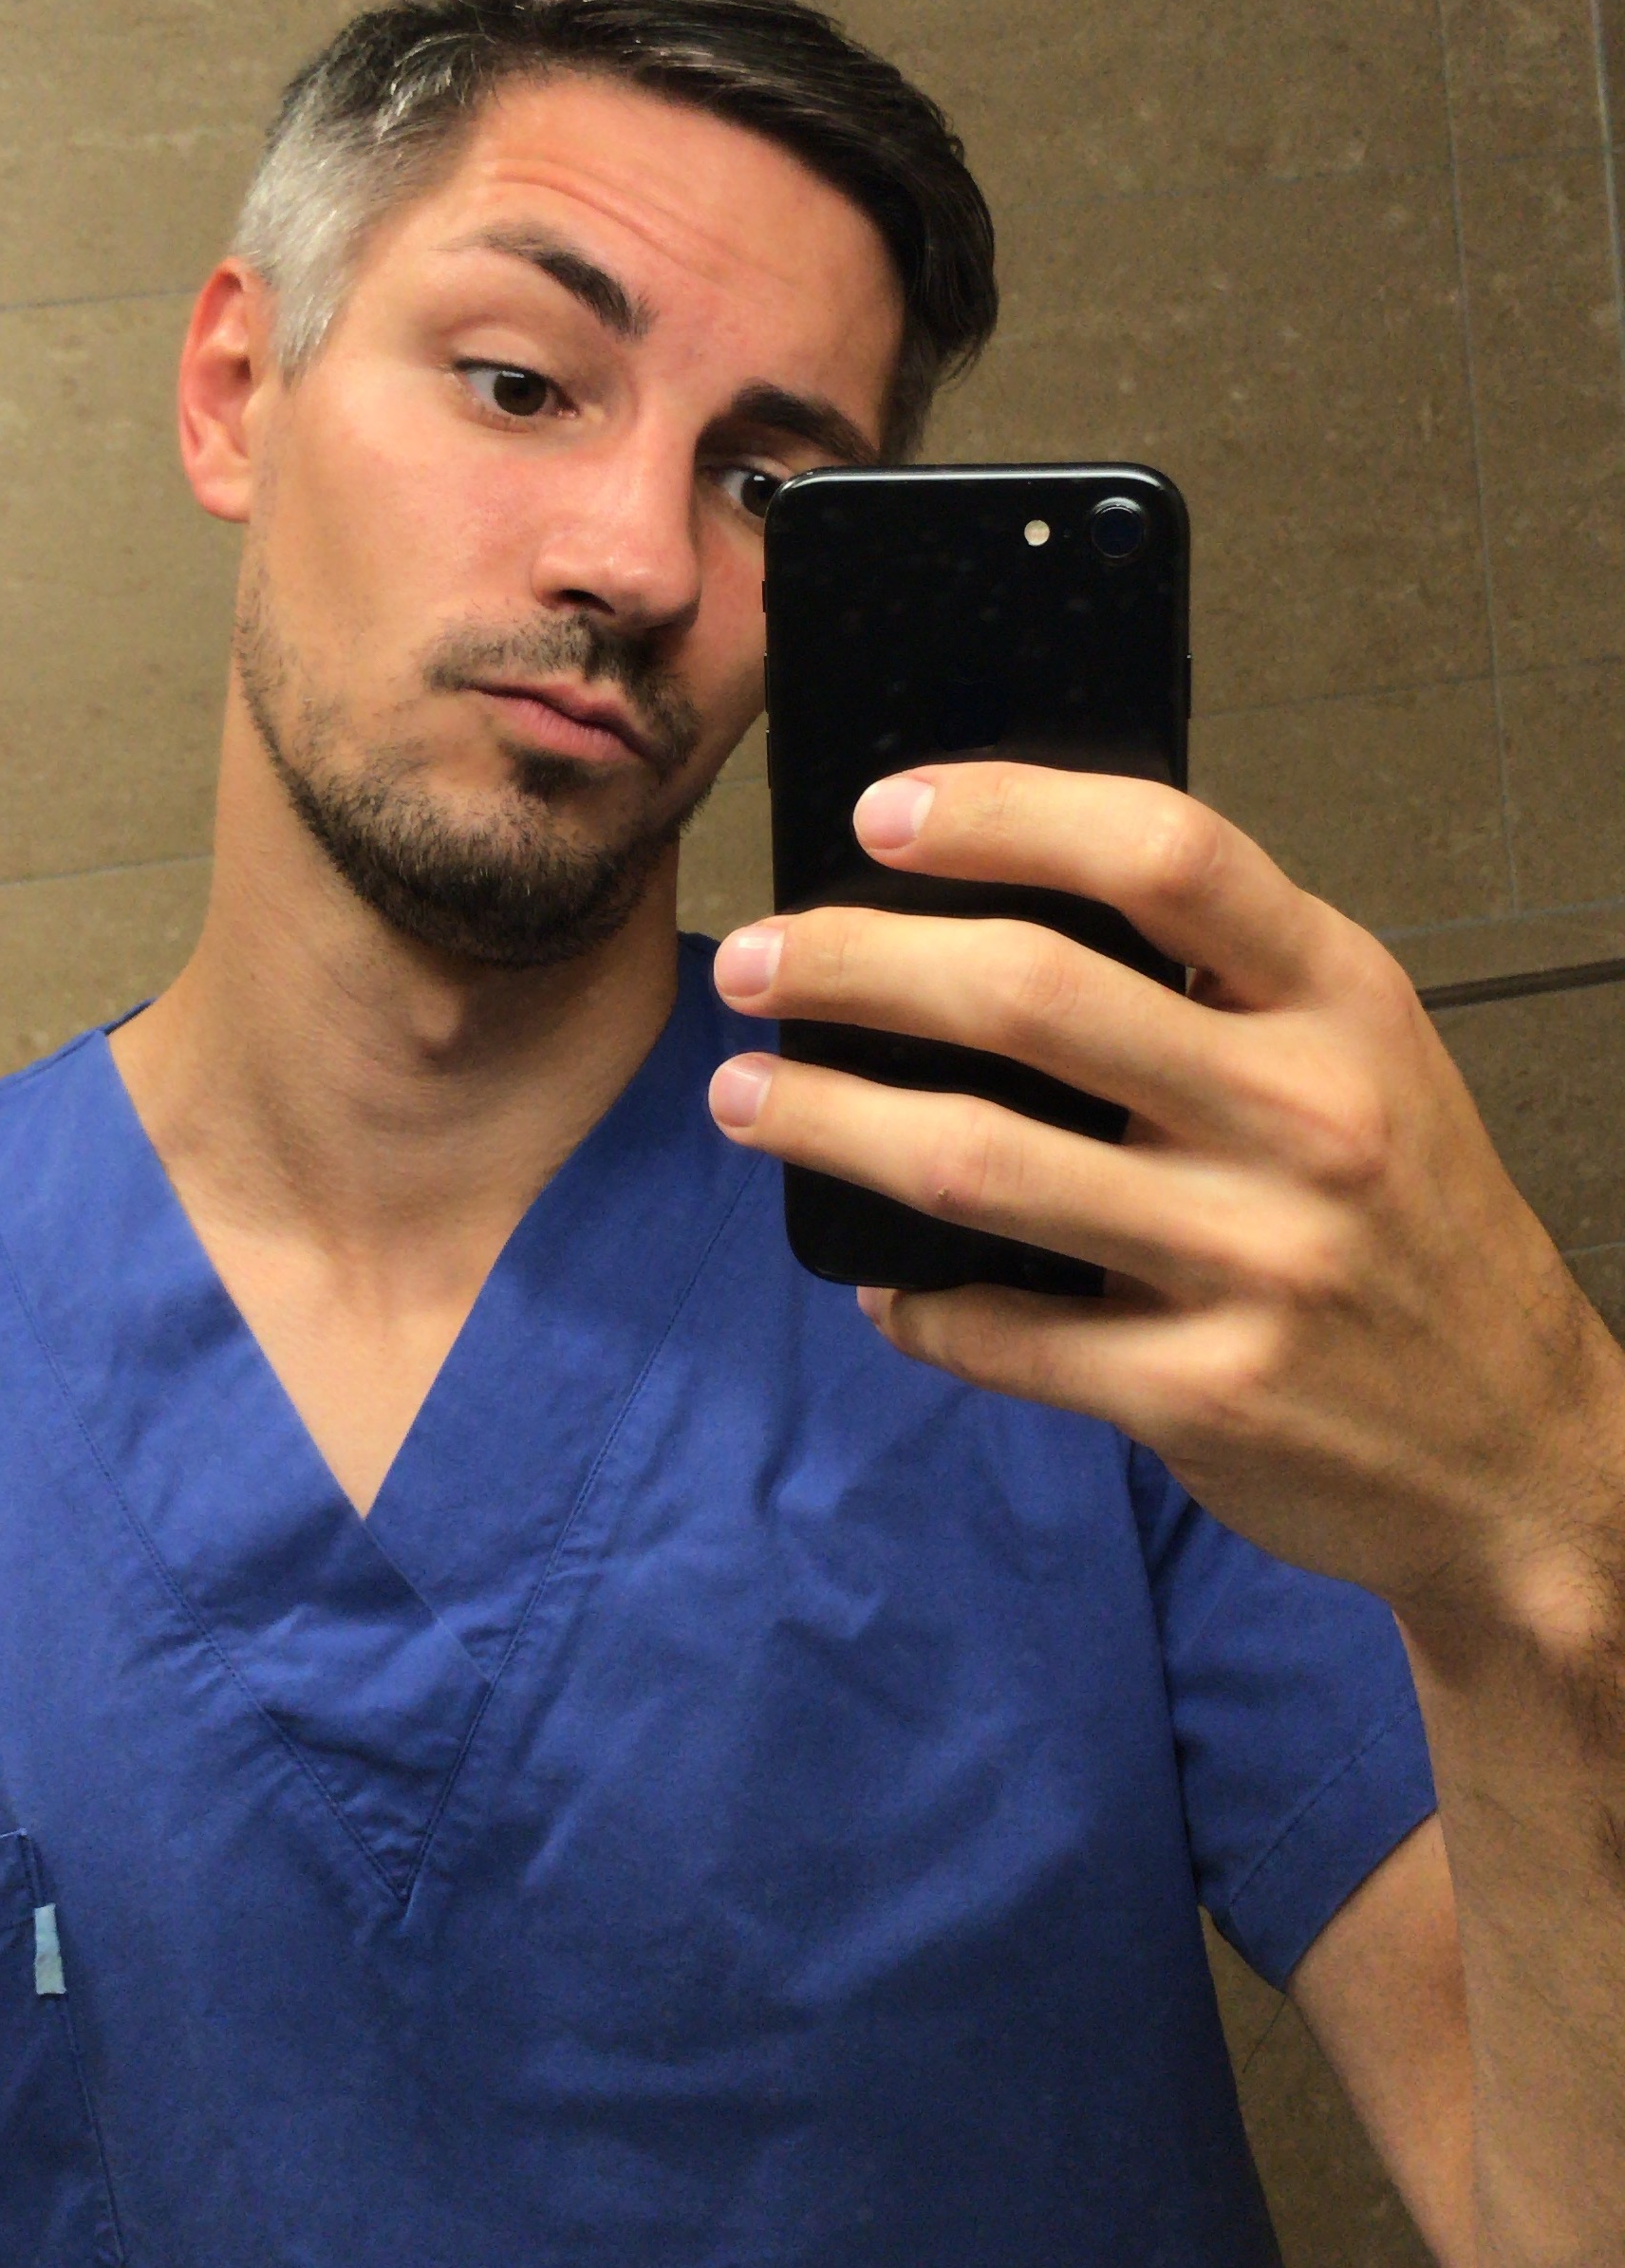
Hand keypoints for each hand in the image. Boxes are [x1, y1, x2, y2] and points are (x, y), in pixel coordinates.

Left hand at [707, 761, 1624, 1646]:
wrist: (1521, 1454)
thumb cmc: (1410, 1229)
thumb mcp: (1367, 1062)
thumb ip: (1225, 987)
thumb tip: (994, 905)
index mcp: (1344, 1003)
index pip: (1165, 854)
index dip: (1007, 812)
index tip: (882, 813)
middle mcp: (1306, 1118)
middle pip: (1029, 995)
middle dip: (853, 964)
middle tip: (754, 961)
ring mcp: (1257, 1263)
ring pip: (975, 1163)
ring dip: (827, 1121)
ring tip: (746, 1096)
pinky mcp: (1206, 1396)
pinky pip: (1001, 1333)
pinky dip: (913, 1304)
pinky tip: (876, 1280)